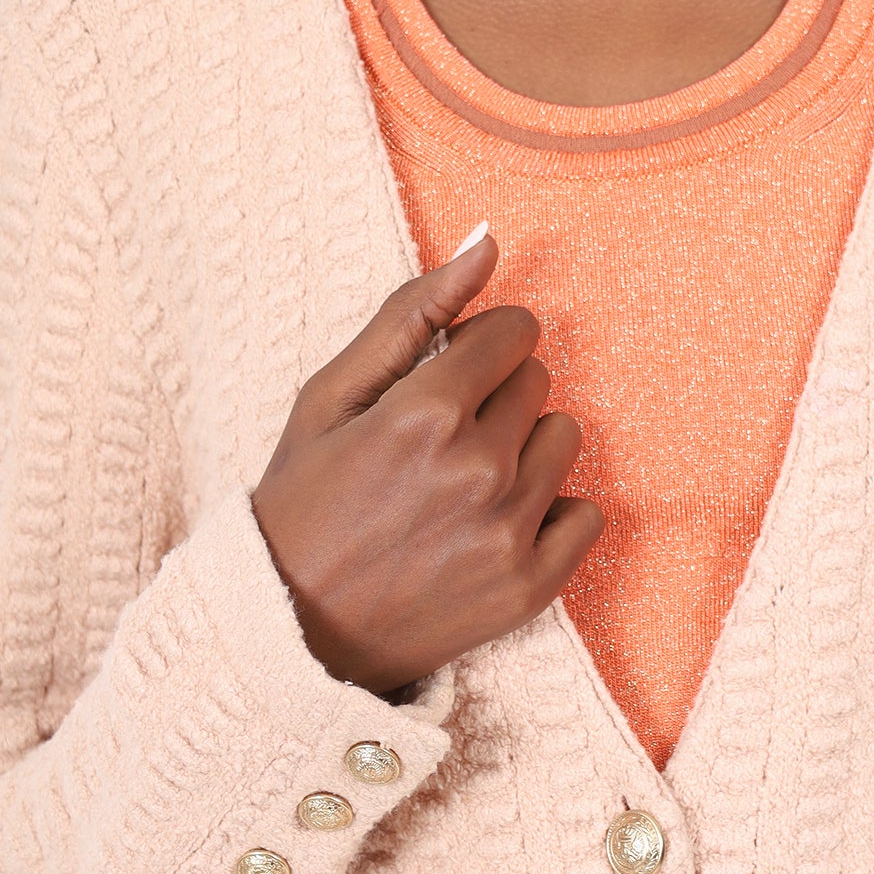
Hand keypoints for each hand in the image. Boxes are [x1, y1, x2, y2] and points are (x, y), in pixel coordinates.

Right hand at [251, 237, 602, 691]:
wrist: (288, 630)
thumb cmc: (301, 502)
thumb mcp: (330, 396)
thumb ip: (411, 312)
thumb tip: (487, 243)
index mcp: (425, 412)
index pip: (514, 331)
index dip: (480, 347)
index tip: (447, 377)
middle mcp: (478, 469)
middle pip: (539, 383)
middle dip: (497, 396)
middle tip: (439, 441)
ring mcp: (509, 532)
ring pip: (566, 441)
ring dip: (524, 450)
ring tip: (463, 484)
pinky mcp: (530, 587)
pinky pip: (586, 514)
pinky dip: (550, 514)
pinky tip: (493, 524)